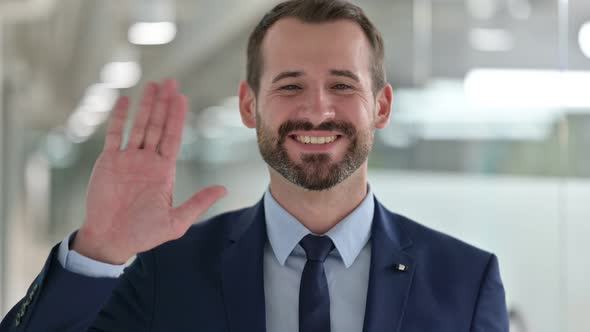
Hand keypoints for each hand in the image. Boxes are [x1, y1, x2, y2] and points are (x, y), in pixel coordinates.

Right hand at [72, 80, 226, 263]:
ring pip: (139, 125)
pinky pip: (114, 134)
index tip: (183, 98)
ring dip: (146, 105)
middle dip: (164, 104)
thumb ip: (198, 203)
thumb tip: (224, 189)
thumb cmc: (144, 234)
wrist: (112, 240)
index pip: (173, 137)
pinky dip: (119, 117)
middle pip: (158, 125)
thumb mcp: (177, 221)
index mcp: (164, 171)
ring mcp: (128, 159)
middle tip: (170, 82)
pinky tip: (126, 101)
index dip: (178, 117)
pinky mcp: (109, 161)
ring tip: (153, 85)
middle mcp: (147, 161)